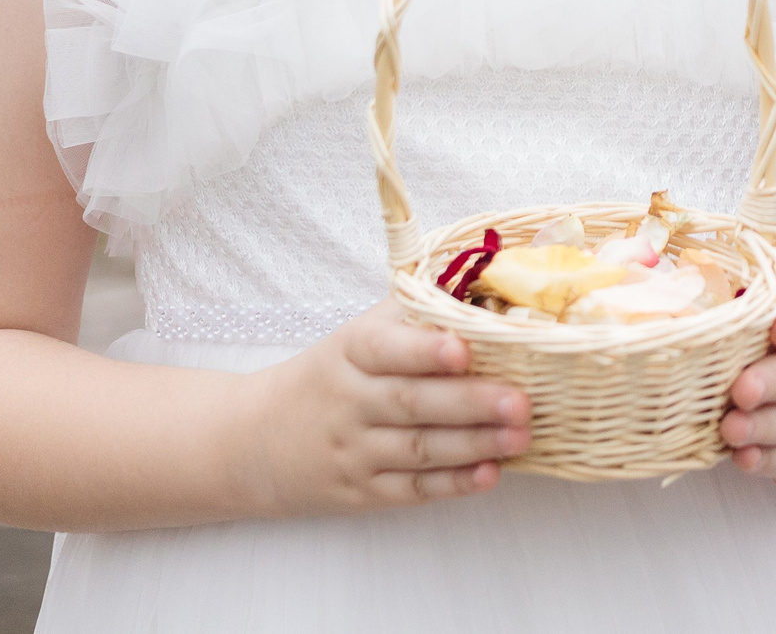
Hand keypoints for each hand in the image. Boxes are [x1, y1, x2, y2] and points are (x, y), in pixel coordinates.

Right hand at [237, 298, 529, 515]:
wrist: (254, 440)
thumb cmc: (330, 375)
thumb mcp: (359, 334)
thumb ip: (418, 312)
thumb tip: (490, 283)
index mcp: (351, 350)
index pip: (385, 348)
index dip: (423, 350)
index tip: (463, 350)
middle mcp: (350, 400)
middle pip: (412, 402)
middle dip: (471, 402)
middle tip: (521, 401)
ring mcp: (355, 450)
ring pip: (418, 448)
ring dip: (474, 444)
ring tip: (521, 436)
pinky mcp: (362, 491)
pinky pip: (411, 489)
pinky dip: (452, 484)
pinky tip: (488, 474)